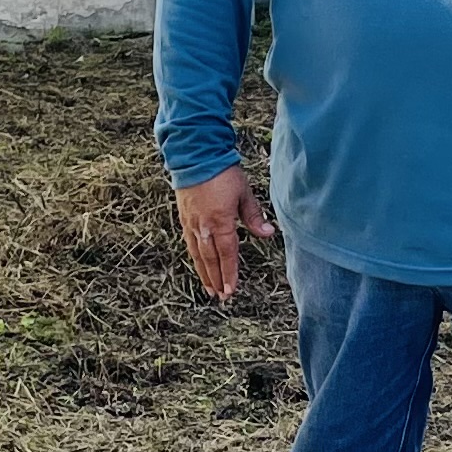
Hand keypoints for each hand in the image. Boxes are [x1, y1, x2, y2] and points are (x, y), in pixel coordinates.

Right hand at [175, 167, 276, 300]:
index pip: (227, 254)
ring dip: (204, 273)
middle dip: (217, 280)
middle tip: (221, 297)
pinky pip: (189, 243)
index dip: (229, 274)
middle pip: (211, 259)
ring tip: (210, 289)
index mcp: (220, 221)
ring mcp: (191, 222)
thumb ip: (254, 217)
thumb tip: (268, 234)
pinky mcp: (184, 217)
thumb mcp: (244, 192)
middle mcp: (203, 226)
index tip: (231, 290)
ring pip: (198, 254)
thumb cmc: (222, 171)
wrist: (194, 154)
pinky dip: (195, 258)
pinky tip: (199, 264)